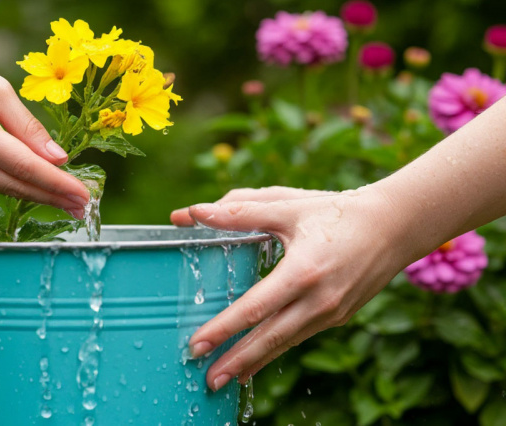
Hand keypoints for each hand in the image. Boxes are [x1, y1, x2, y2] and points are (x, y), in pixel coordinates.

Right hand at [0, 38, 89, 216]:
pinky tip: (38, 187)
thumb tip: (58, 158)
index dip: (57, 184)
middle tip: (84, 207)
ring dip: (38, 195)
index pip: (25, 167)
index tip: (83, 195)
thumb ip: (26, 125)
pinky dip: (17, 184)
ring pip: (3, 187)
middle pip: (16, 186)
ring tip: (69, 201)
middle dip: (53, 198)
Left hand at [170, 185, 408, 390]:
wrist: (395, 226)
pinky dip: (275, 350)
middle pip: (270, 338)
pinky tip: (255, 361)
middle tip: (207, 380)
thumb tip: (192, 212)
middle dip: (236, 360)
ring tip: (224, 379)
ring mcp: (332, 312)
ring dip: (253, 362)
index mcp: (304, 271)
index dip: (224, 329)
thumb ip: (238, 211)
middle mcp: (320, 299)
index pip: (255, 307)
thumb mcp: (287, 206)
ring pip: (285, 343)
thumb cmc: (336, 211)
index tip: (197, 344)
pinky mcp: (339, 317)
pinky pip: (300, 337)